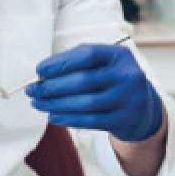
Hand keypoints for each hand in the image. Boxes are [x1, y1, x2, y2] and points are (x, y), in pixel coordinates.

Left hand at [25, 42, 162, 142]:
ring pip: (85, 103)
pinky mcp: (124, 120)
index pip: (87, 55)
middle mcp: (127, 75)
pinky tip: (53, 116)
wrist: (142, 108)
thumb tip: (42, 75)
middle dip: (52, 86)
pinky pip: (91, 121)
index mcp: (119, 55)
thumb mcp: (103, 65)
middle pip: (83, 81)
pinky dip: (68, 118)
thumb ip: (76, 64)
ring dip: (56, 104)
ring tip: (38, 103)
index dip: (61, 62)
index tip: (39, 71)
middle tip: (32, 90)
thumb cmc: (112, 81)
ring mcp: (128, 99)